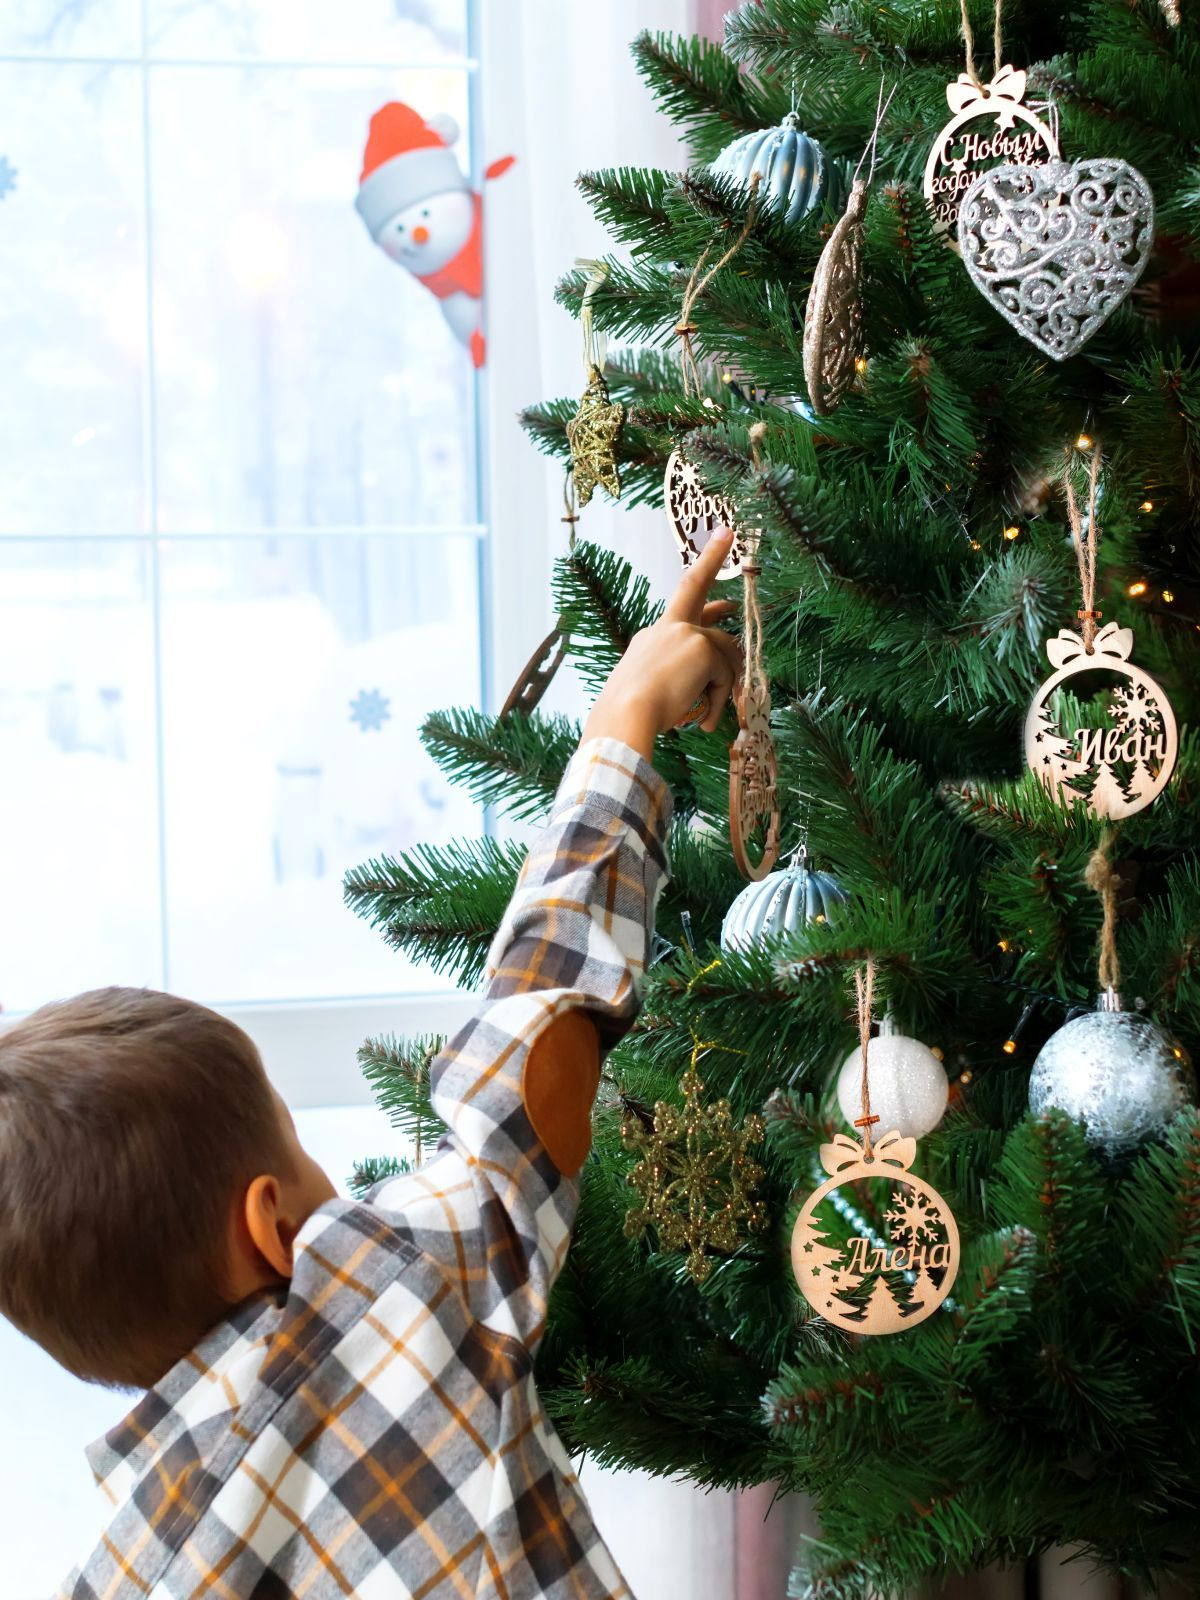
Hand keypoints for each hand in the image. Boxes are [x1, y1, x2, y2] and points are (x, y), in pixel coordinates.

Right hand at [581, 530, 742, 761]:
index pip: (681, 599)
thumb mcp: (652, 690)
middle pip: (703, 604)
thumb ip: (678, 681)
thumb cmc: (630, 714)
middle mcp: (667, 627)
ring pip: (725, 653)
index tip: (721, 538)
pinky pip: (726, 676)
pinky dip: (720, 699)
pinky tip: (707, 720)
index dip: (704, 567)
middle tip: (730, 567)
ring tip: (709, 717)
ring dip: (724, 686)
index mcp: (652, 636)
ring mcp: (685, 633)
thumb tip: (707, 690)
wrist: (625, 715)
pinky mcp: (702, 648)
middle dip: (716, 579)